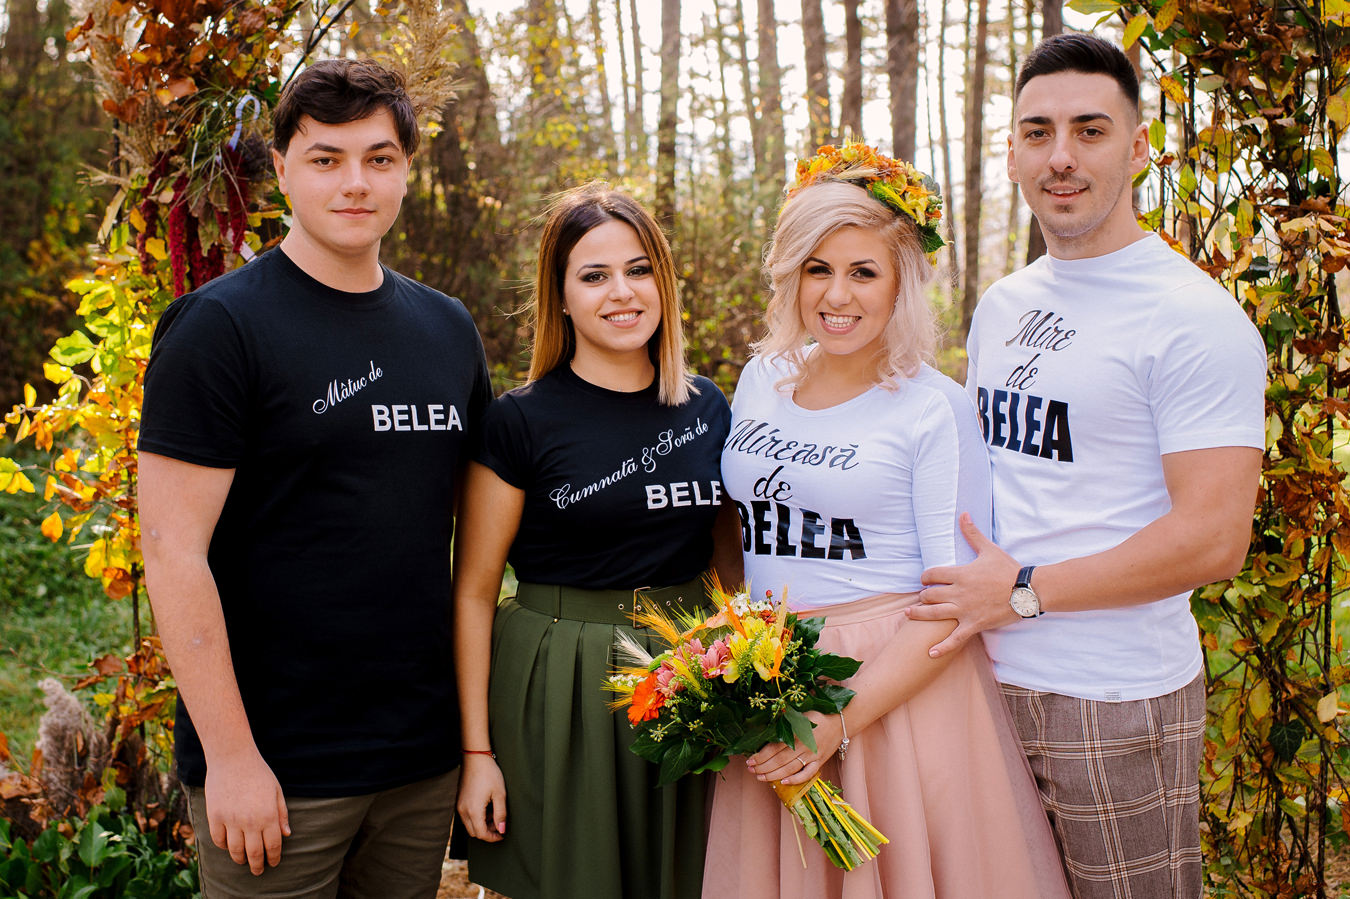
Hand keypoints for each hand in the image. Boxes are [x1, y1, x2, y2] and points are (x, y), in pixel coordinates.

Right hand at [203, 751, 289, 874]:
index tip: (273, 863)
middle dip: (257, 866)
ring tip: (244, 861)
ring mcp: (231, 820)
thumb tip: (287, 835)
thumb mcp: (276, 791)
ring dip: (240, 859)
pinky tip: (229, 846)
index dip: (274, 857)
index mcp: (268, 815)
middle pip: (254, 853)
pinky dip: (224, 846)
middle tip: (258, 871)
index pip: (273, 845)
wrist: (233, 758)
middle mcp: (250, 821)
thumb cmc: (258, 772)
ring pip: (235, 851)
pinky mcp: (215, 816)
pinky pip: (219, 840)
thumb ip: (282, 814)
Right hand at [457, 753, 506, 841]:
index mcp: (473, 810)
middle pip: (474, 832)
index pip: (481, 834)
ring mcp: (459, 805)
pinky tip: (486, 808)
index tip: (502, 835)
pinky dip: (476, 817)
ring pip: (469, 825)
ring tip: (494, 814)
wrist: (475, 758)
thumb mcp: (500, 794)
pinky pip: (466, 816)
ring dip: (481, 825)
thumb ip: (501, 814)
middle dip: (487, 832)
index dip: (492, 837)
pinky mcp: (459, 800)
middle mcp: (463, 810)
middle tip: (499, 825)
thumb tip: (501, 830)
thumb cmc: (489, 773)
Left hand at [746, 711, 839, 785]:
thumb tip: (764, 730)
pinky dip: (796, 780)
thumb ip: (784, 722)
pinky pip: (808, 774)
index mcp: (796, 732)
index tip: (750, 759)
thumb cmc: (816, 716)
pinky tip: (784, 782)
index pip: (774, 747)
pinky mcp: (820, 761)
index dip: (761, 755)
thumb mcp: (799, 715)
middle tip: (751, 770)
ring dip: (773, 774)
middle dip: (763, 767)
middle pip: (779, 760)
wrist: (840, 721)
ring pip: (790, 768)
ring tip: (760, 777)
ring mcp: (812, 755)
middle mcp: (804, 745)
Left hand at [913, 513, 1021, 657]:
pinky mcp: (973, 625)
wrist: (1028, 590)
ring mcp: (964, 610)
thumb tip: (963, 514)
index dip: (925, 576)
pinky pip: (954, 639)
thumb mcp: (988, 549)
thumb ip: (972, 533)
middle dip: (923, 595)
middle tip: (922, 597)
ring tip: (908, 615)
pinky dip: (942, 647)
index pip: (932, 574)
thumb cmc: (1008, 569)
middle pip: (929, 595)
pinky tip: (930, 653)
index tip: (925, 579)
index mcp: (960, 574)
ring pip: (934, 614)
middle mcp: (958, 592)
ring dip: (919, 615)